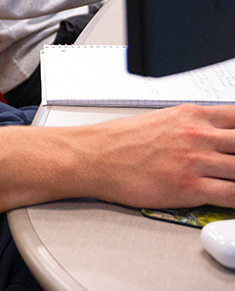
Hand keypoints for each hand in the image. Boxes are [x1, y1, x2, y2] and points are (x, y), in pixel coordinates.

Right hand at [82, 104, 234, 209]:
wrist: (93, 156)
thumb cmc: (120, 141)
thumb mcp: (162, 120)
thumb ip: (193, 127)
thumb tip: (217, 137)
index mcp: (191, 114)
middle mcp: (197, 134)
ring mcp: (194, 160)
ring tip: (231, 178)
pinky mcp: (189, 187)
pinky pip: (232, 195)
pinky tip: (232, 200)